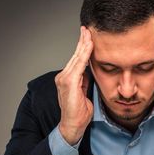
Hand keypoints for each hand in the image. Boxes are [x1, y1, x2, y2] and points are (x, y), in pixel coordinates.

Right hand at [54, 26, 93, 144]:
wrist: (72, 126)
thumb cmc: (79, 113)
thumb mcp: (84, 92)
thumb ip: (85, 81)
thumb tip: (90, 71)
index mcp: (67, 78)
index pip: (76, 59)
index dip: (82, 47)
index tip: (88, 36)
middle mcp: (63, 76)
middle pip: (76, 55)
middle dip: (82, 41)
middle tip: (88, 28)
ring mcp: (64, 79)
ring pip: (77, 58)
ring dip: (84, 44)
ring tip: (89, 33)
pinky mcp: (68, 82)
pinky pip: (79, 65)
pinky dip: (84, 54)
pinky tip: (89, 46)